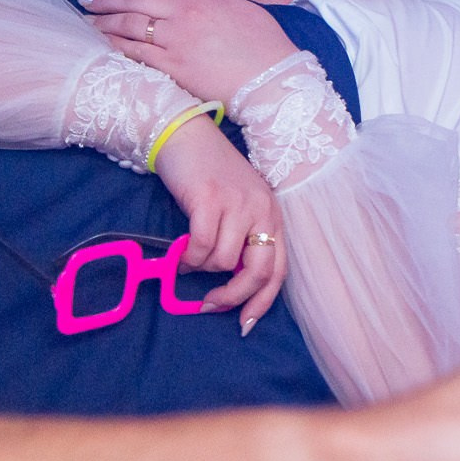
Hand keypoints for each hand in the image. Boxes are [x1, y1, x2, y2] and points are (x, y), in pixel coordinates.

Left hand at [82, 0, 298, 105]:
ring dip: (105, 20)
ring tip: (88, 20)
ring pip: (130, 24)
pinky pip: (136, 52)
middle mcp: (186, 12)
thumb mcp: (245, 9)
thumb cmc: (266, 47)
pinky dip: (116, 46)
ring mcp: (177, 39)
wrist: (273, 81)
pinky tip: (103, 45)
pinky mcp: (172, 67)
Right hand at [150, 116, 286, 328]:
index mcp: (273, 215)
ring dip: (202, 268)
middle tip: (209, 303)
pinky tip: (181, 254)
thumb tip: (231, 282)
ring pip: (223, 262)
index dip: (262, 302)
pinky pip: (201, 247)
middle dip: (232, 296)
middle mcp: (262, 211)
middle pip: (257, 273)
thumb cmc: (211, 174)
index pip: (278, 270)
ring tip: (191, 257)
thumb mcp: (240, 206)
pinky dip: (188, 258)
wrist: (187, 136)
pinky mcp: (210, 200)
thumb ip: (243, 238)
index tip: (244, 324)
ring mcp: (237, 205)